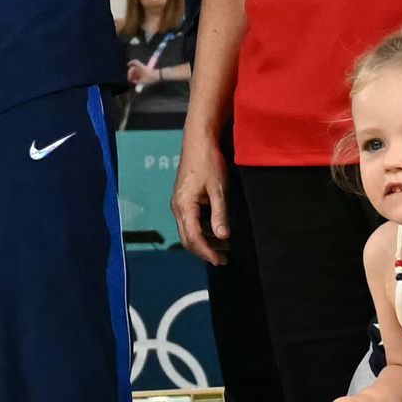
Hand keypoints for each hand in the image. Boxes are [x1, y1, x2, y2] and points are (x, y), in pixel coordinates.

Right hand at [172, 123, 229, 263]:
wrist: (199, 140)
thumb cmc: (209, 162)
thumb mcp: (218, 190)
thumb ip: (219, 214)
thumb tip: (223, 237)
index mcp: (184, 206)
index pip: (194, 237)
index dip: (207, 252)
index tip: (221, 261)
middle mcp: (177, 207)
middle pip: (187, 238)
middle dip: (204, 251)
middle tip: (223, 260)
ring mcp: (179, 203)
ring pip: (189, 231)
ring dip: (205, 241)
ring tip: (224, 248)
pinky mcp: (183, 198)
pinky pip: (190, 221)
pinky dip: (203, 230)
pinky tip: (217, 231)